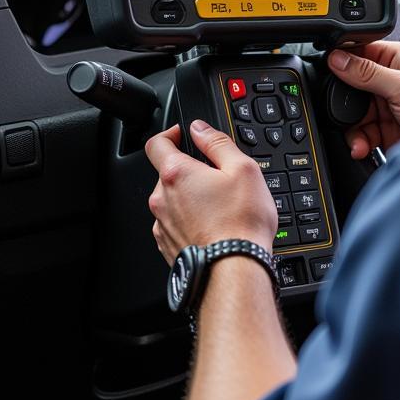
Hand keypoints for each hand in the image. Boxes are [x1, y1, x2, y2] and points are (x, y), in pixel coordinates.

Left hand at [146, 120, 277, 263]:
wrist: (234, 270)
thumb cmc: (240, 223)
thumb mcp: (243, 169)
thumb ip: (217, 142)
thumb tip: (200, 129)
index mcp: (176, 174)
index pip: (157, 142)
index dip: (170, 133)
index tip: (184, 135)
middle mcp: (162, 199)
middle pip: (167, 173)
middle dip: (189, 170)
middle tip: (216, 176)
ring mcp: (162, 225)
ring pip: (171, 200)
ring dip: (189, 197)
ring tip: (219, 206)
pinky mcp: (168, 246)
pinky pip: (175, 223)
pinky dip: (190, 220)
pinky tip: (213, 225)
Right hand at [327, 41, 399, 159]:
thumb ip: (368, 73)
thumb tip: (337, 58)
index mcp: (392, 58)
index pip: (356, 53)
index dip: (341, 64)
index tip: (330, 76)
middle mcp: (385, 79)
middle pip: (348, 87)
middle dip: (345, 106)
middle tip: (346, 116)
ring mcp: (382, 105)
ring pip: (351, 114)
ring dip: (352, 129)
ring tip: (359, 139)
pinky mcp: (381, 128)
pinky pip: (359, 133)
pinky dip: (358, 142)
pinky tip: (362, 147)